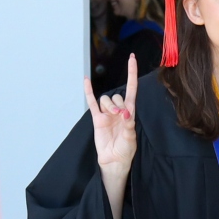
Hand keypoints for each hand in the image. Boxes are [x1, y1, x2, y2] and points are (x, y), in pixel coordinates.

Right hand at [84, 54, 139, 174]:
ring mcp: (107, 113)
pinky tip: (86, 80)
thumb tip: (125, 113)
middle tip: (120, 117)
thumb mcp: (130, 137)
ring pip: (105, 99)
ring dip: (108, 105)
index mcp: (130, 111)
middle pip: (116, 96)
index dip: (132, 73)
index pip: (131, 88)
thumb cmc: (126, 149)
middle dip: (117, 104)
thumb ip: (128, 124)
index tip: (132, 58)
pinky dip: (88, 91)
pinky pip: (92, 102)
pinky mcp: (97, 119)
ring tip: (110, 117)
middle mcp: (119, 110)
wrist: (114, 160)